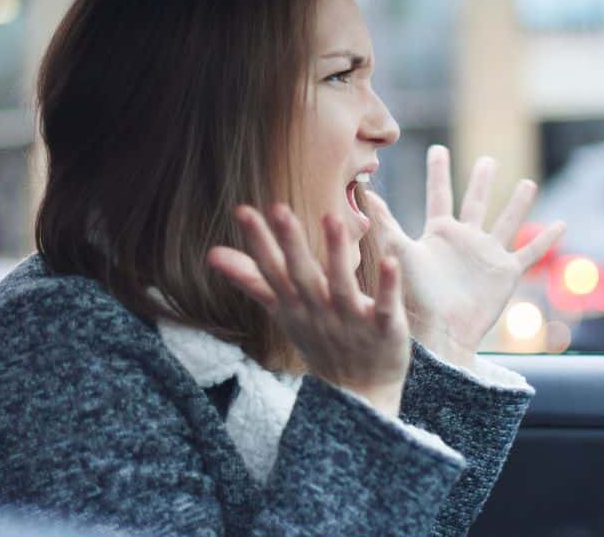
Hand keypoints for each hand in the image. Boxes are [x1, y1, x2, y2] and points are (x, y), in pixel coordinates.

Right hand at [207, 204, 409, 416]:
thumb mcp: (282, 312)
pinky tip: (390, 261)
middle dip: (291, 244)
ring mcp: (351, 321)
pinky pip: (384, 307)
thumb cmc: (319, 341)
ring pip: (342, 286)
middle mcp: (319, 311)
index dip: (258, 242)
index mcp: (294, 305)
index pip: (271, 270)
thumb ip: (252, 280)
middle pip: (302, 275)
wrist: (358, 395)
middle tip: (278, 209)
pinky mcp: (382, 330)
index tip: (242, 210)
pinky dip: (387, 287)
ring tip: (331, 219)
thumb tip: (212, 253)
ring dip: (336, 254)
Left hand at [363, 145, 564, 367]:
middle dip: (481, 181)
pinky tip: (561, 225)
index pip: (439, 194)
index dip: (438, 171)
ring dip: (518, 203)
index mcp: (439, 233)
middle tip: (487, 160)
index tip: (437, 149)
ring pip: (507, 221)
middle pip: (475, 202)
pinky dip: (546, 240)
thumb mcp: (400, 251)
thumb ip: (386, 223)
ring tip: (527, 183)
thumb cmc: (415, 295)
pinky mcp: (506, 273)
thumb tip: (366, 193)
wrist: (439, 331)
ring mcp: (487, 255)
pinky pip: (530, 252)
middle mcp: (464, 240)